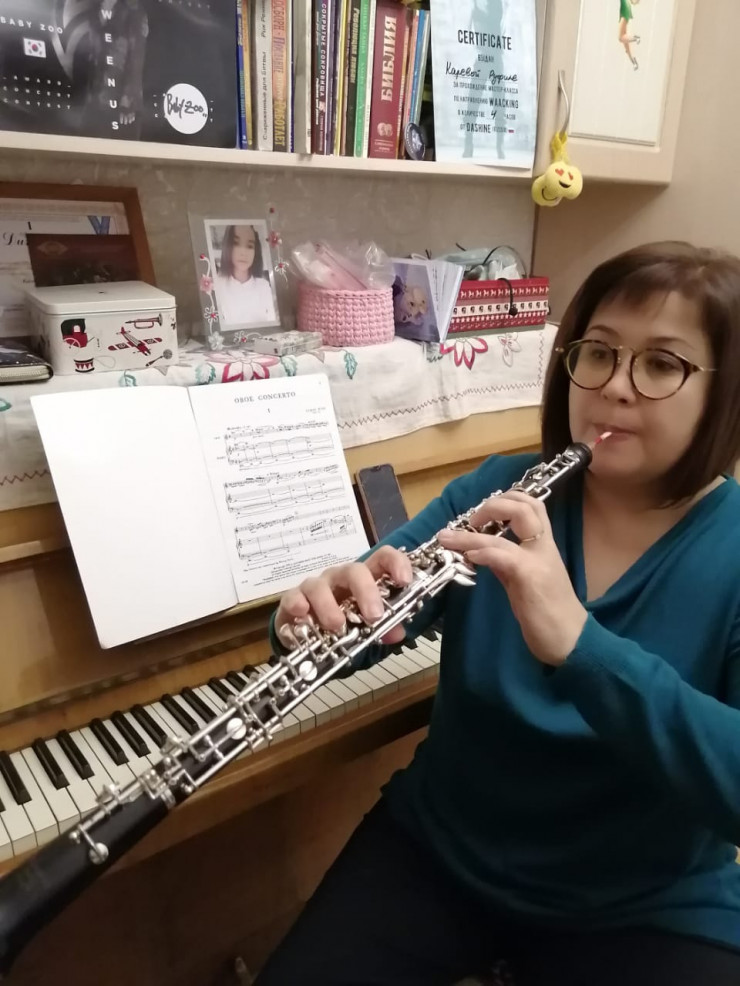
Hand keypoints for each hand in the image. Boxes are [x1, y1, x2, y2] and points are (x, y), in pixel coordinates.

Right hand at [274, 545, 412, 649]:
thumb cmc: (345, 625)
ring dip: (329, 605)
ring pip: (320, 585)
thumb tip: (396, 633)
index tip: (404, 581)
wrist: (310, 638)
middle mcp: (341, 578)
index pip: (382, 558)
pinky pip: (293, 597)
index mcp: (365, 580)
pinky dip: (297, 604)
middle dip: (366, 591)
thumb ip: (385, 628)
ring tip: (337, 625)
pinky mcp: (293, 600)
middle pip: (354, 570)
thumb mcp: (368, 629)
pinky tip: (302, 614)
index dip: (396, 563)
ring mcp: (316, 587)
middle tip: (374, 616)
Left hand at [437, 491, 586, 665]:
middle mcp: (544, 547)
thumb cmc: (549, 614)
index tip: (482, 514)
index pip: (531, 506)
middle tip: (471, 519)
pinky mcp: (530, 578)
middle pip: (525, 504)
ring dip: (470, 533)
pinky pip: (504, 556)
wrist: (571, 640)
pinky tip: (469, 556)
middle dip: (493, 504)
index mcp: (543, 546)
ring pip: (507, 531)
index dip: (505, 500)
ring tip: (447, 537)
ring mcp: (538, 561)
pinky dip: (483, 551)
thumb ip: (507, 563)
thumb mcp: (524, 581)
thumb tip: (482, 550)